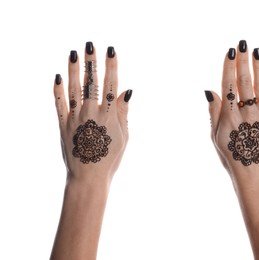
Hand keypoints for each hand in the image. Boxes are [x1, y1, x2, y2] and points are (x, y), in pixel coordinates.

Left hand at [54, 42, 131, 181]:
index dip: (112, 65)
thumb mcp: (124, 136)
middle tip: (90, 44)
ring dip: (74, 70)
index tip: (110, 50)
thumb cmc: (110, 158)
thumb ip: (124, 112)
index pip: (111, 84)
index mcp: (109, 115)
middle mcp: (91, 113)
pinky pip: (58, 104)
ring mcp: (75, 118)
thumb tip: (128, 90)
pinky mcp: (63, 125)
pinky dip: (58, 89)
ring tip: (74, 53)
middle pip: (91, 82)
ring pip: (73, 89)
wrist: (89, 177)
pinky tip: (58, 76)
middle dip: (91, 62)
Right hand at [206, 40, 258, 179]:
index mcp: (229, 117)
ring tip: (257, 51)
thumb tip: (209, 91)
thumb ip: (213, 112)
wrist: (253, 171)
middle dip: (243, 60)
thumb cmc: (230, 155)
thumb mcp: (215, 136)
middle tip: (243, 44)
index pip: (229, 85)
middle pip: (245, 81)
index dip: (229, 66)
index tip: (230, 52)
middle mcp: (247, 113)